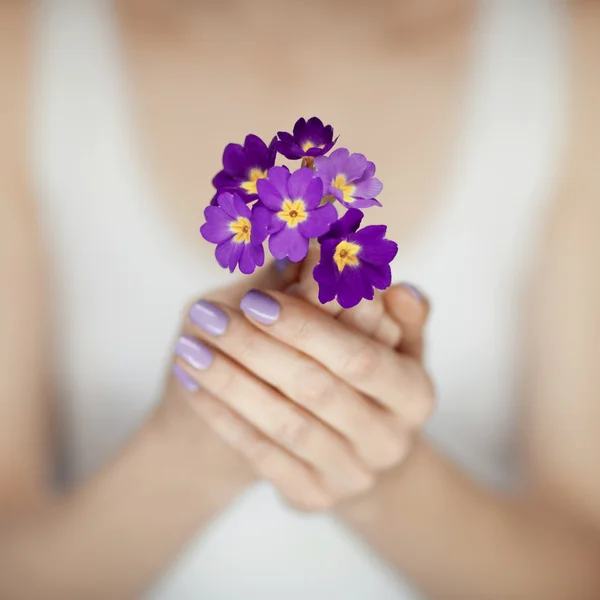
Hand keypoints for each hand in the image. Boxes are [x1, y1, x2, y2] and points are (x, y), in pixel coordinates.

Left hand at [172, 278, 433, 510]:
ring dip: (229, 381)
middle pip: (316, 388)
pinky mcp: (315, 497)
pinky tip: (192, 384)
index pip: (360, 355)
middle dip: (255, 347)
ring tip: (188, 347)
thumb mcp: (378, 335)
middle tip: (207, 315)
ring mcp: (354, 476)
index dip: (306, 325)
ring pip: (284, 423)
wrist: (345, 443)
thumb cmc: (359, 373)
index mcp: (415, 392)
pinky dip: (223, 417)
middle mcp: (391, 440)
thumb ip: (365, 298)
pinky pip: (262, 457)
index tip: (254, 297)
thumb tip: (345, 259)